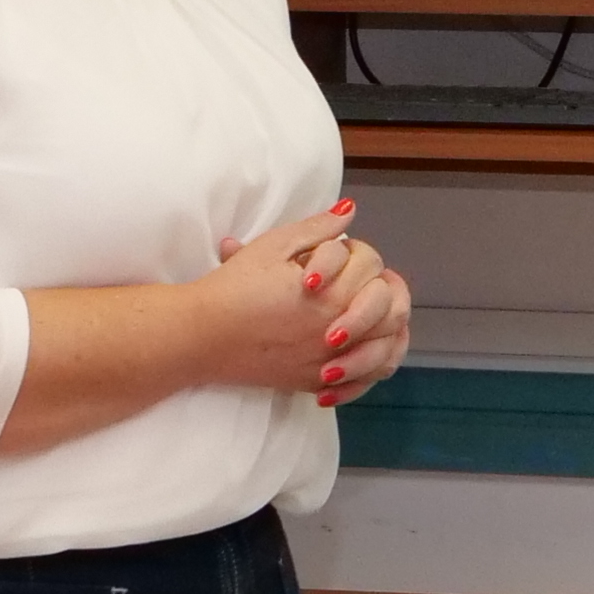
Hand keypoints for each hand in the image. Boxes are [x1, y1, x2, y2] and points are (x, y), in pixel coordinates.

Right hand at [208, 203, 406, 401]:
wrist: (202, 335)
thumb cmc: (234, 287)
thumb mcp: (274, 246)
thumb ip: (318, 228)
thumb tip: (349, 210)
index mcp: (333, 295)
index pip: (373, 269)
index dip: (360, 256)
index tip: (343, 255)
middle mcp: (339, 332)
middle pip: (392, 311)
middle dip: (384, 291)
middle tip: (363, 283)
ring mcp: (329, 362)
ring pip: (385, 349)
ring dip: (386, 329)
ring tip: (370, 315)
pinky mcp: (314, 382)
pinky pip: (362, 380)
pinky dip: (370, 365)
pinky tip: (361, 349)